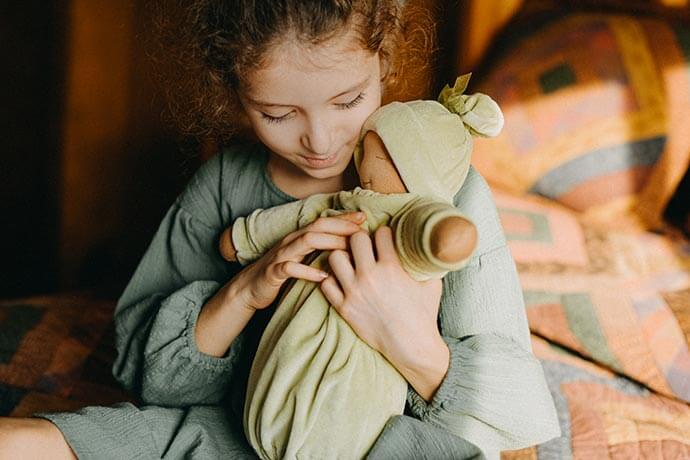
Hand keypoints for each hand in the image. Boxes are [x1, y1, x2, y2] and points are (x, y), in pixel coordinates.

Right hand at [232, 212, 365, 309]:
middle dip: (340, 225)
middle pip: (317, 226)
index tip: (364, 218)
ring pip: (306, 241)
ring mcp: (281, 255)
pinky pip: (290, 268)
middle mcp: (291, 242)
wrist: (250, 287)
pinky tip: (323, 277)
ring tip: (348, 249)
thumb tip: (350, 247)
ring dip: (329, 243)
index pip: (324, 221)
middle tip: (360, 230)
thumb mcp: (302, 258)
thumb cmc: (282, 272)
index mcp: (299, 237)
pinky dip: (307, 271)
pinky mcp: (273, 272)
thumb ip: (320, 250)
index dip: (343, 218)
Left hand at [320, 226, 445, 376]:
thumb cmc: (424, 314)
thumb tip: (430, 246)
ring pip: (335, 257)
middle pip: (355, 239)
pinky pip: (326, 284)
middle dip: (361, 239)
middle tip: (365, 246)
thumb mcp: (432, 283)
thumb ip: (426, 263)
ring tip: (351, 262)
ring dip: (343, 257)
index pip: (380, 233)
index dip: (384, 233)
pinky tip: (342, 281)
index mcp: (391, 267)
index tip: (384, 238)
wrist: (410, 346)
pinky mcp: (344, 307)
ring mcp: (354, 292)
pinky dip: (333, 280)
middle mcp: (369, 276)